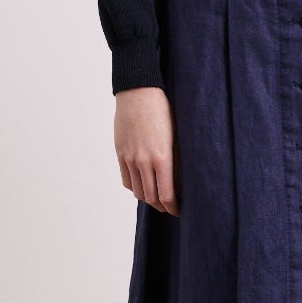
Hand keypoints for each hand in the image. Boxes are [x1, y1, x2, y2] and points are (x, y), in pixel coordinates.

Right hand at [114, 87, 179, 213]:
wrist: (139, 92)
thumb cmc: (163, 110)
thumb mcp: (176, 135)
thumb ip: (177, 160)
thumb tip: (181, 181)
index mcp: (162, 157)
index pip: (167, 195)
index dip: (173, 207)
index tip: (179, 211)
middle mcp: (144, 161)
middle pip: (151, 197)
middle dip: (162, 206)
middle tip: (170, 207)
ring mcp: (130, 158)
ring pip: (137, 191)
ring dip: (148, 198)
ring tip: (157, 198)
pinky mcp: (120, 153)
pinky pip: (126, 180)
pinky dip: (135, 187)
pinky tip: (143, 185)